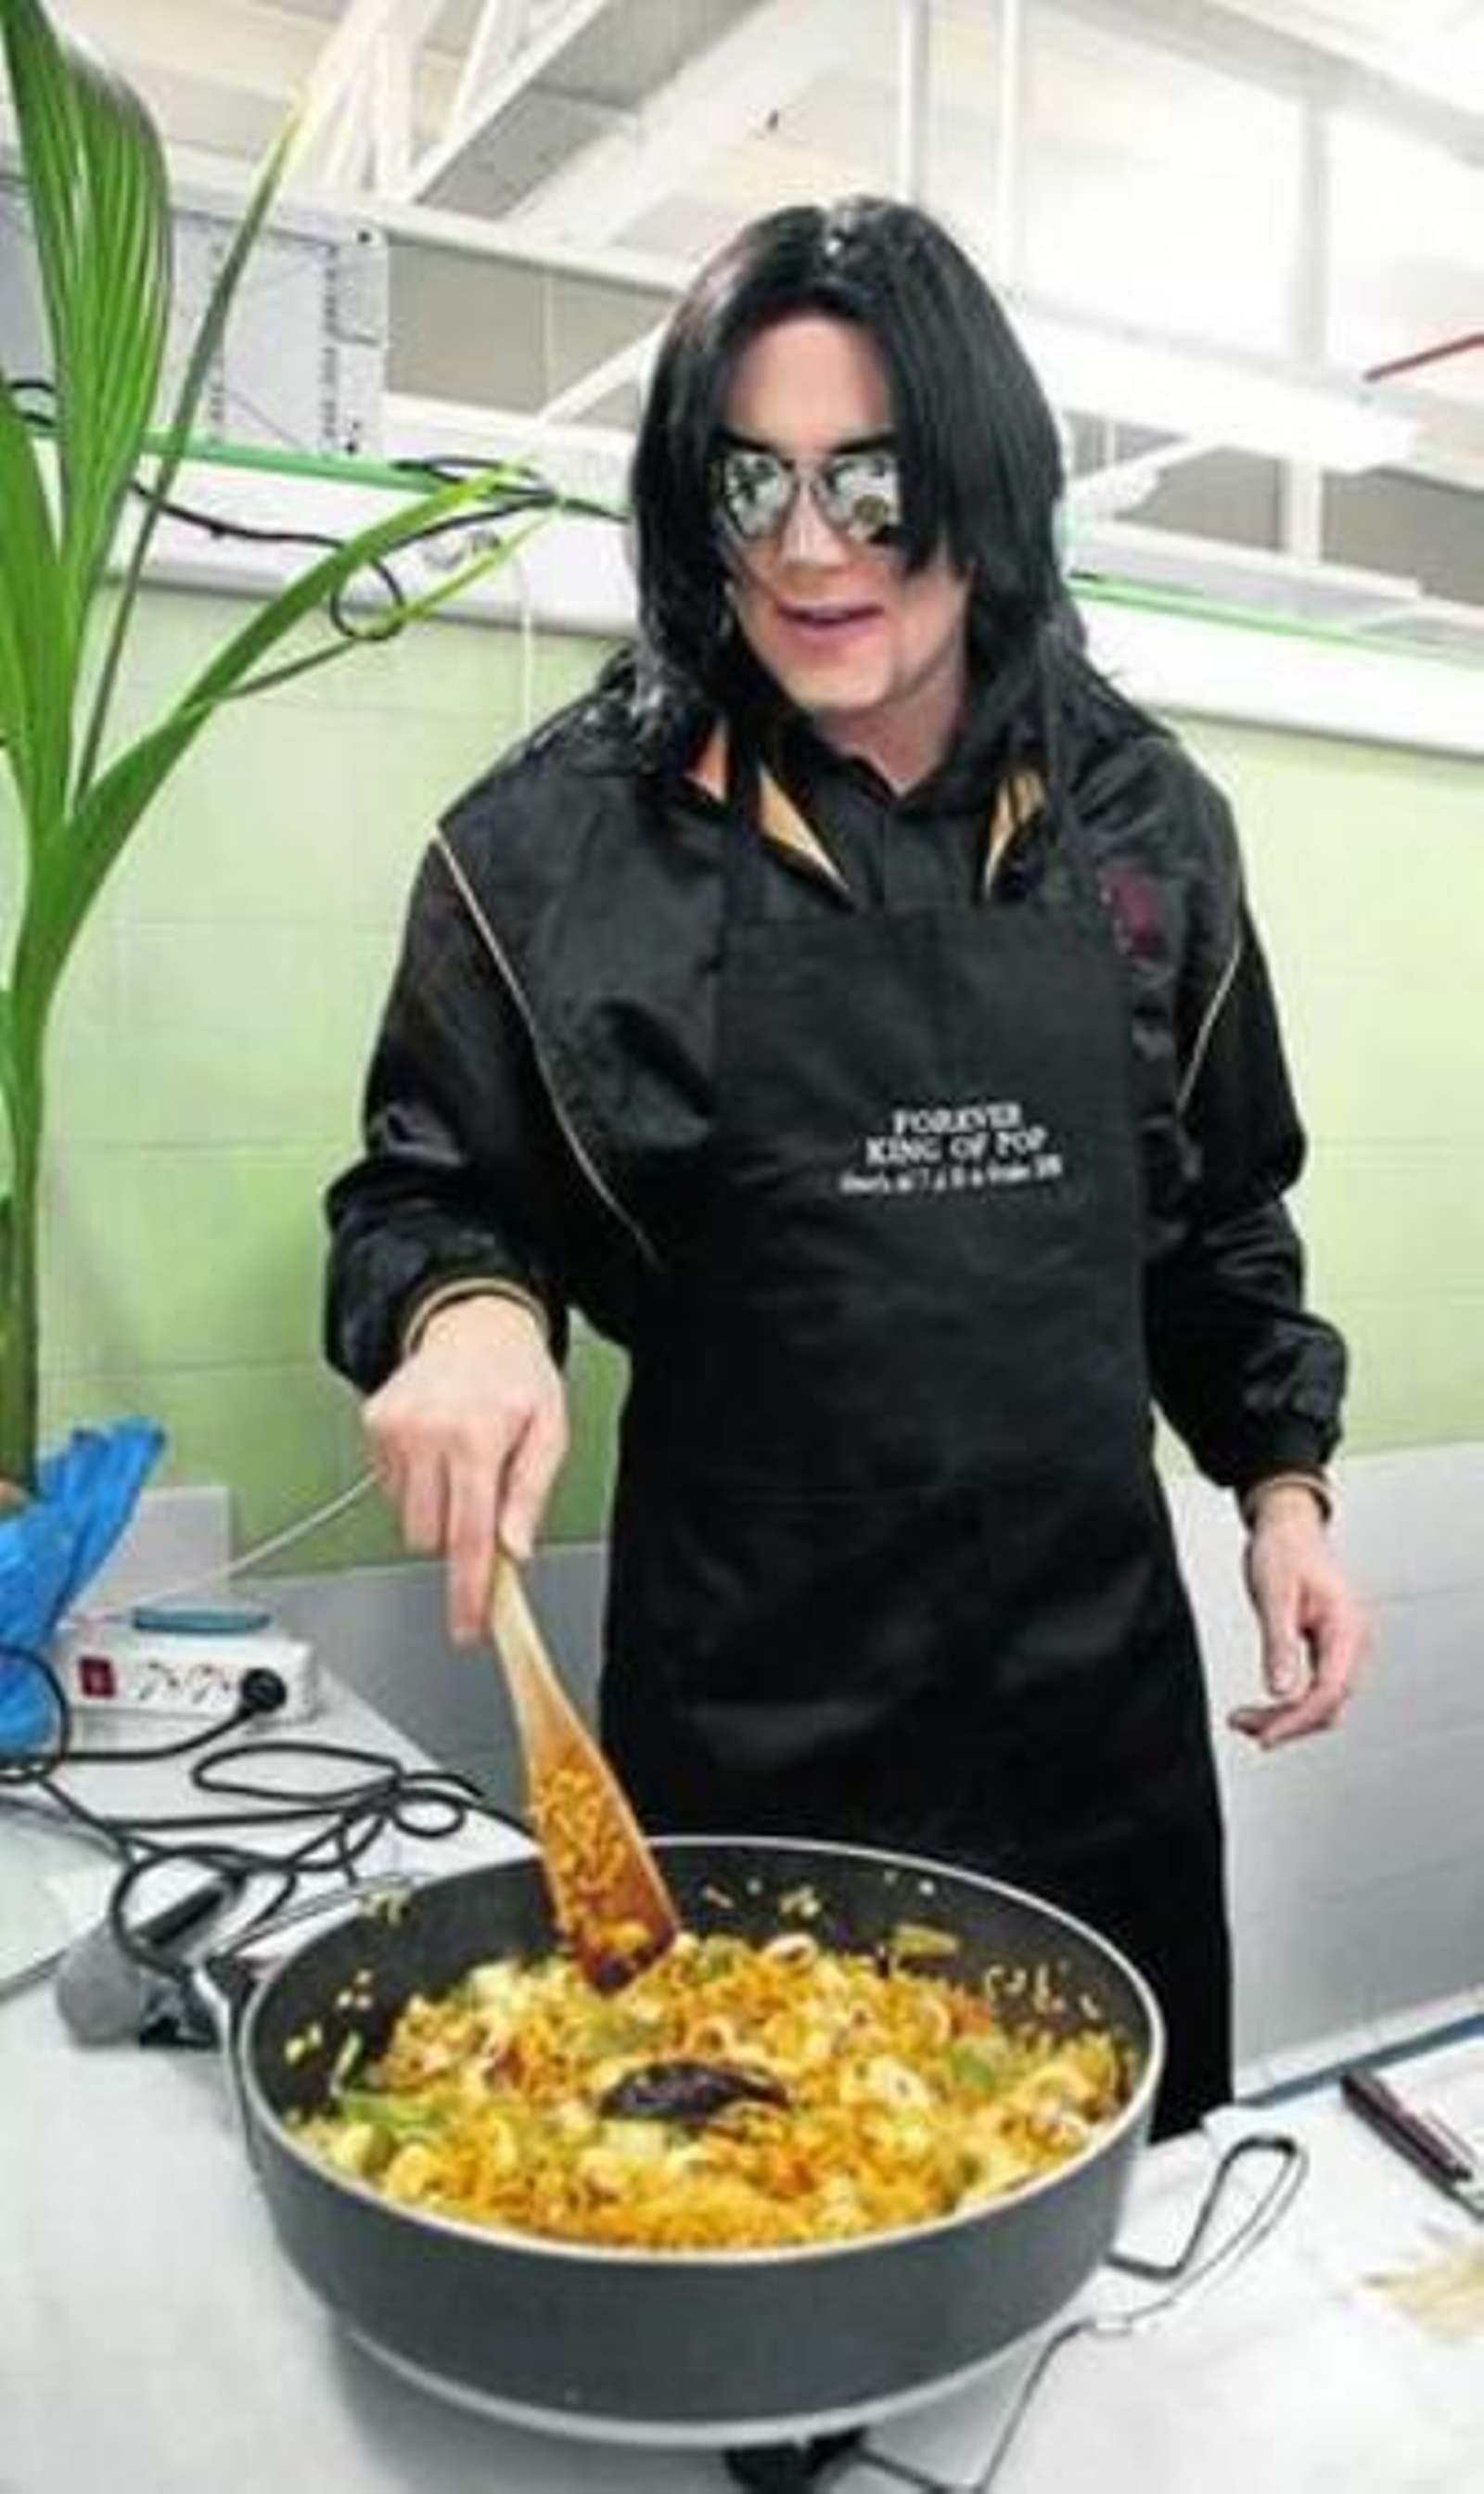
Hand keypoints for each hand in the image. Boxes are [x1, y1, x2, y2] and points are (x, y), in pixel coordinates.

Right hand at [362, 1295, 566, 1643]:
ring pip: (408, 1516)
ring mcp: (394, 1429)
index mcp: (476, 1439)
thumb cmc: (517, 1379)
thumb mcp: (550, 1432)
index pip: (469, 1537)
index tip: (467, 1629)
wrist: (474, 1324)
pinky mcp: (373, 1424)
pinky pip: (392, 1487)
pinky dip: (416, 1482)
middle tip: (483, 1499)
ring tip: (462, 1463)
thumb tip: (514, 1550)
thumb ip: (530, 1494)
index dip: (468, 1591)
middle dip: (458, 1535)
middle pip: (431, 1536)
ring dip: (436, 1508)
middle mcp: (428, 1434)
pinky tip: (437, 1448)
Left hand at [1229, 1484, 1368, 1748]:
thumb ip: (1279, 1645)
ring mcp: (1343, 1645)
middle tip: (1245, 1726)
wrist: (1289, 1524)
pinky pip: (1315, 1685)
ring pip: (1322, 1698)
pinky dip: (1290, 1699)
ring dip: (1287, 1715)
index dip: (1298, 1719)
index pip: (1330, 1690)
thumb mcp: (1275, 1595)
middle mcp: (1353, 1640)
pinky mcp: (1328, 1646)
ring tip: (1246, 1720)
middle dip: (1288, 1722)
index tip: (1267, 1737)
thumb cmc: (1285, 1548)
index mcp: (1347, 1627)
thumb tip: (1280, 1692)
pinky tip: (1265, 1705)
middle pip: (1328, 1702)